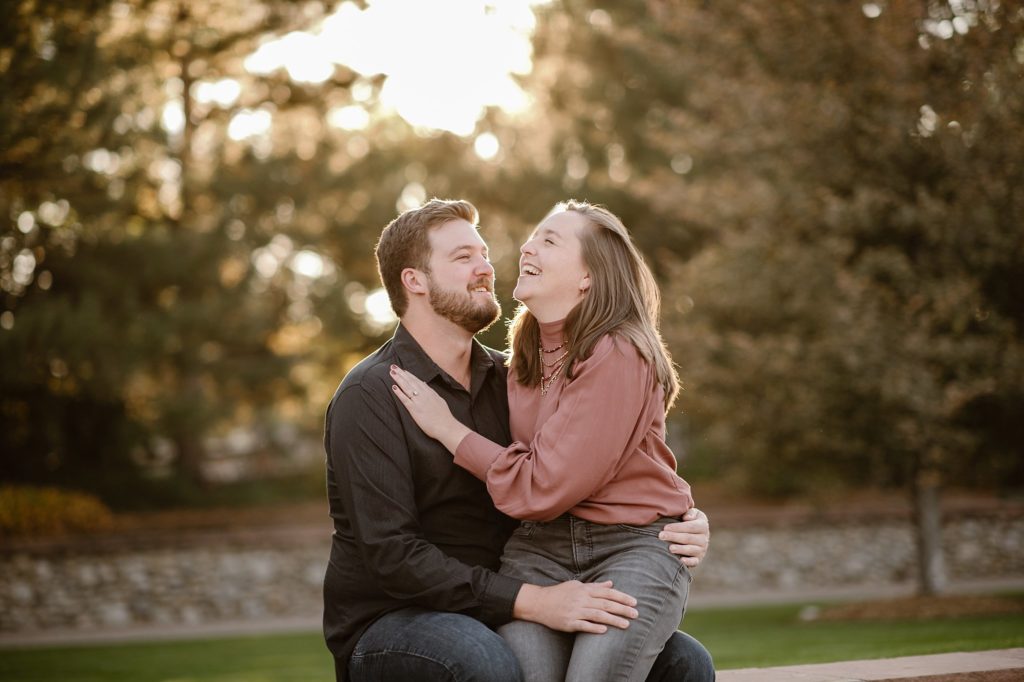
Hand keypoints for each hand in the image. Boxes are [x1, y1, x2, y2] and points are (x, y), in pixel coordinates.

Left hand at [390, 365, 469, 451]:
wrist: (446, 426)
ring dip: (398, 379)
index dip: (409, 375)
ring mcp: (419, 401)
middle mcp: (424, 394)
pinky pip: (405, 399)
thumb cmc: (444, 416)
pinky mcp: (415, 410)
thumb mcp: (439, 400)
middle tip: (393, 366)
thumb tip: (424, 384)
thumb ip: (431, 392)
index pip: (417, 381)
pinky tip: (393, 387)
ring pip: (407, 387)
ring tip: (391, 372)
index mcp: (430, 392)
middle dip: (401, 373)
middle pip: (410, 381)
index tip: (402, 370)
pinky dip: (399, 392)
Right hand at [513, 580, 637, 633]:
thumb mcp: (577, 585)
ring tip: (626, 624)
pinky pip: (583, 625)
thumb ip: (594, 586)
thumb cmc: (559, 593)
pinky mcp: (568, 622)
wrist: (539, 603)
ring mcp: (574, 611)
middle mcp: (581, 599)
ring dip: (613, 620)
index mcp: (584, 589)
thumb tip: (611, 583)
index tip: (634, 602)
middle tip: (636, 614)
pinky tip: (604, 630)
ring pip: (597, 615)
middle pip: (605, 604)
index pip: (607, 592)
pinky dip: (594, 628)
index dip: (622, 597)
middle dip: (622, 609)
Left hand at [659, 507, 709, 567]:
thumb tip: (687, 517)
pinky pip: (695, 561)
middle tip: (661, 536)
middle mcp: (704, 538)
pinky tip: (681, 560)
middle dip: (674, 537)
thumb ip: (690, 512)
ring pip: (691, 549)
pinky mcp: (698, 559)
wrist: (692, 533)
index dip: (678, 527)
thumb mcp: (691, 513)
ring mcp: (702, 549)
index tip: (665, 527)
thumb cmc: (687, 520)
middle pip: (689, 538)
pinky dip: (689, 562)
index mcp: (703, 525)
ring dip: (680, 549)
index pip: (691, 527)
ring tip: (670, 548)